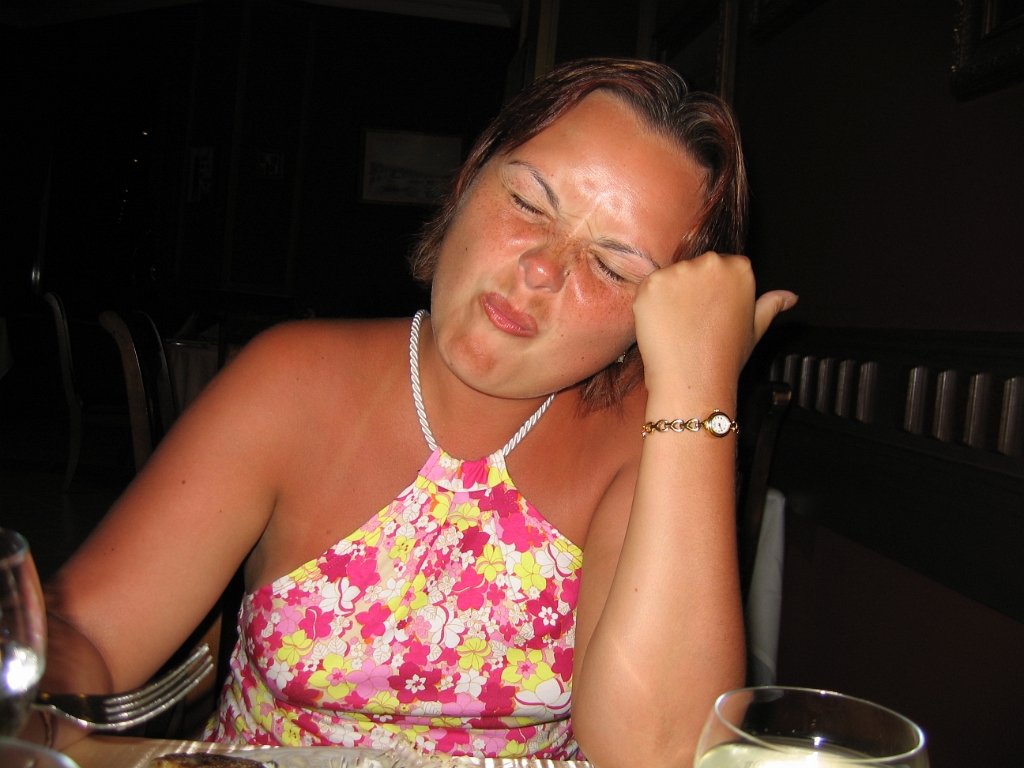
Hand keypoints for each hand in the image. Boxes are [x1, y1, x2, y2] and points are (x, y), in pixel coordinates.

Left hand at [632, 251, 796, 399]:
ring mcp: (679, 272)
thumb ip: (771, 305)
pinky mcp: (652, 283)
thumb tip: (791, 297)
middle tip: (693, 322)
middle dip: (691, 290)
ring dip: (670, 296)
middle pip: (695, 268)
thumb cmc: (725, 356)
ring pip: (671, 277)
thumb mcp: (756, 328)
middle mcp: (711, 263)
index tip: (711, 312)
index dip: (713, 292)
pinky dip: (650, 305)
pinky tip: (662, 325)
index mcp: (739, 268)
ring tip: (679, 326)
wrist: (693, 379)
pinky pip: (648, 288)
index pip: (722, 267)